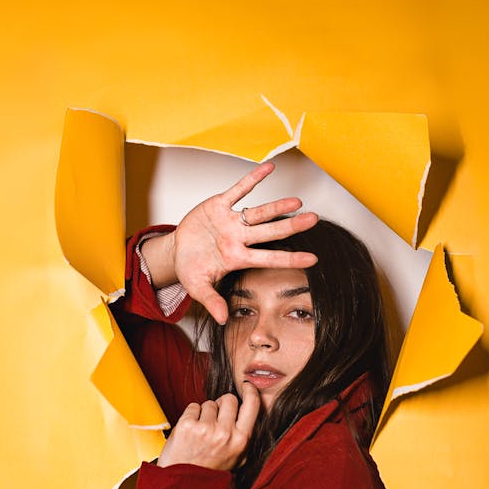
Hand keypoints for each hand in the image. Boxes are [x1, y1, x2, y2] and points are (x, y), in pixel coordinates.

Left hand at [157, 383, 260, 470]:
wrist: (183, 484)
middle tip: (215, 421)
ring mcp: (205, 428)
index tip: (247, 386)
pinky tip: (190, 432)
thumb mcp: (237, 459)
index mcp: (241, 440)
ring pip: (209, 403)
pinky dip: (190, 416)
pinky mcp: (187, 425)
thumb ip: (244, 436)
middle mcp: (225, 433)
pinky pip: (193, 407)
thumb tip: (252, 408)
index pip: (252, 404)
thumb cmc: (210, 471)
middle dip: (222, 405)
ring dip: (204, 414)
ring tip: (200, 433)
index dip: (250, 391)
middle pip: (229, 399)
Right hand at [171, 161, 317, 323]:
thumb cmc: (190, 269)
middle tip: (313, 220)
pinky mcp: (219, 205)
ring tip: (297, 201)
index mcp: (238, 258)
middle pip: (270, 233)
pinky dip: (252, 180)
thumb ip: (211, 301)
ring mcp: (231, 221)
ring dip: (277, 206)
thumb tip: (222, 320)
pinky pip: (238, 190)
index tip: (313, 259)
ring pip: (258, 212)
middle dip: (291, 227)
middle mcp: (240, 239)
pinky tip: (269, 169)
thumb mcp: (197, 287)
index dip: (290, 259)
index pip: (269, 259)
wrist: (175, 250)